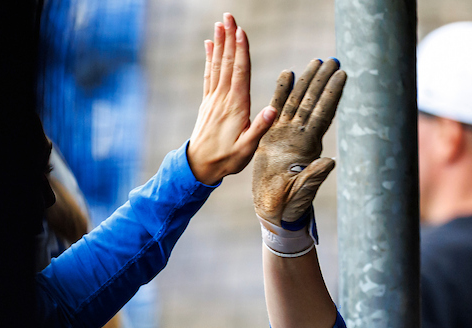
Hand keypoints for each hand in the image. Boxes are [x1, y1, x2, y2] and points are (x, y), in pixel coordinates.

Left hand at [187, 13, 277, 184]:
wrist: (199, 166)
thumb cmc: (227, 159)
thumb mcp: (247, 149)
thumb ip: (259, 129)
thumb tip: (272, 110)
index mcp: (236, 106)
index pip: (240, 73)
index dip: (241, 51)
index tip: (241, 32)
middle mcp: (223, 98)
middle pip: (227, 62)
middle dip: (229, 38)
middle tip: (229, 16)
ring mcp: (213, 99)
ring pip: (217, 65)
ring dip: (219, 43)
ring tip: (220, 24)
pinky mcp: (208, 102)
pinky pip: (209, 74)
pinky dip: (210, 57)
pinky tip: (209, 44)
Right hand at [252, 58, 346, 225]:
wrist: (272, 210)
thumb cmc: (288, 205)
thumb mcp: (303, 193)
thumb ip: (315, 177)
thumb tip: (330, 162)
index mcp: (308, 146)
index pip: (323, 114)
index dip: (333, 94)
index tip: (342, 75)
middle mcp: (298, 135)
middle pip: (313, 101)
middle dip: (323, 80)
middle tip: (333, 59)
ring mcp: (285, 134)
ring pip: (297, 101)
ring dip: (307, 81)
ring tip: (315, 61)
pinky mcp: (270, 136)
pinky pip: (276, 109)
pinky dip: (281, 91)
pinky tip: (287, 73)